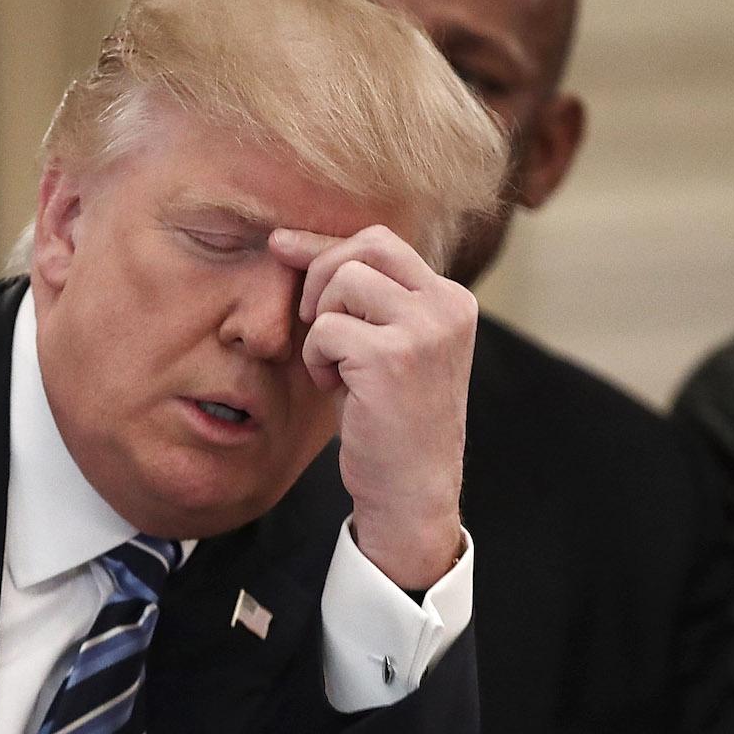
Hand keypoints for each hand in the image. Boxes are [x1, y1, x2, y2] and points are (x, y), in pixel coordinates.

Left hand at [269, 225, 475, 588]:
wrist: (411, 492)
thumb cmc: (389, 422)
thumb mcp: (384, 347)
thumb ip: (359, 298)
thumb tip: (289, 242)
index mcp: (451, 300)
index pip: (383, 243)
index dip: (328, 245)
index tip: (282, 247)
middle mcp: (447, 306)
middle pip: (367, 245)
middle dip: (322, 273)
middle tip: (309, 319)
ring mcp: (425, 329)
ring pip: (344, 281)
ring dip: (322, 323)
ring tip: (333, 365)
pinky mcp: (393, 357)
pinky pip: (326, 329)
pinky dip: (317, 358)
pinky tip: (334, 388)